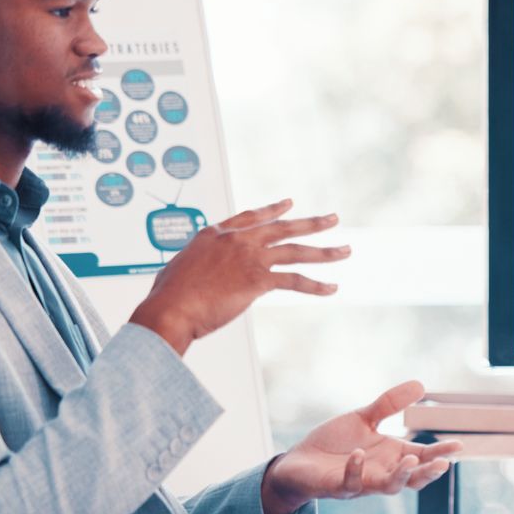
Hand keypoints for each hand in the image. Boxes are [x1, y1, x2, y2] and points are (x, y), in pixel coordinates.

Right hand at [130, 199, 349, 353]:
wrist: (170, 309)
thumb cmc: (167, 295)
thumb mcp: (177, 268)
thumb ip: (194, 265)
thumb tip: (190, 273)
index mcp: (214, 234)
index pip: (250, 217)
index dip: (272, 210)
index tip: (289, 204)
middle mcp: (236, 241)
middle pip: (282, 227)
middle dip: (310, 223)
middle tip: (332, 218)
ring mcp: (249, 258)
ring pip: (296, 251)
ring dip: (325, 251)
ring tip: (346, 250)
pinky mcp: (258, 280)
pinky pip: (295, 281)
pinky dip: (316, 285)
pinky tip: (332, 288)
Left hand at [260, 380, 462, 513]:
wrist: (299, 460)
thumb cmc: (334, 444)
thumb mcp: (364, 418)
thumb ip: (389, 404)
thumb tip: (421, 385)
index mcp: (391, 456)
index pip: (423, 457)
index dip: (440, 453)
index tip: (459, 446)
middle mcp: (382, 472)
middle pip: (413, 478)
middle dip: (429, 472)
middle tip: (444, 463)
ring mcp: (362, 482)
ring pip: (389, 486)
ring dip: (401, 475)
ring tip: (410, 459)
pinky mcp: (338, 487)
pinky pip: (352, 483)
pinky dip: (357, 469)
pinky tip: (359, 454)